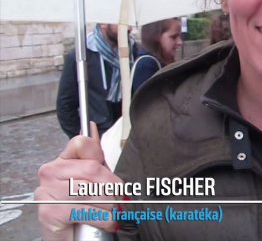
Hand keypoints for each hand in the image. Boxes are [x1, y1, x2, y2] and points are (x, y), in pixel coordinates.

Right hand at [35, 122, 121, 240]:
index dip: (101, 158)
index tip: (108, 174)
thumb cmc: (80, 208)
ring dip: (111, 207)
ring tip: (112, 213)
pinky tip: (106, 223)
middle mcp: (50, 172)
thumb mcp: (90, 179)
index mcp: (60, 161)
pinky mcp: (50, 212)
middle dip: (114, 188)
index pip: (82, 144)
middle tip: (120, 200)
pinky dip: (106, 220)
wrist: (68, 237)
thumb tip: (92, 127)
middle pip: (94, 169)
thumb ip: (94, 157)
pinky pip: (89, 212)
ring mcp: (47, 192)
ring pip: (94, 192)